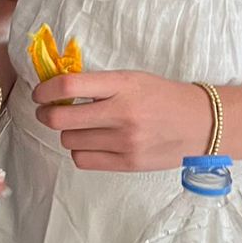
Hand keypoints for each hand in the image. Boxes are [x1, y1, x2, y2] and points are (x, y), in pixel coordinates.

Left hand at [35, 71, 210, 171]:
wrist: (200, 123)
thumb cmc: (163, 96)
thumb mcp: (132, 79)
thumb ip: (98, 85)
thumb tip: (56, 90)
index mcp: (122, 85)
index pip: (68, 86)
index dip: (45, 90)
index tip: (40, 93)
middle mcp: (122, 114)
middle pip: (59, 119)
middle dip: (46, 114)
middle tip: (47, 111)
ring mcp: (125, 142)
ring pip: (69, 140)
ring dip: (67, 133)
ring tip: (81, 126)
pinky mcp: (128, 163)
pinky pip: (83, 160)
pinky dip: (80, 151)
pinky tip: (91, 142)